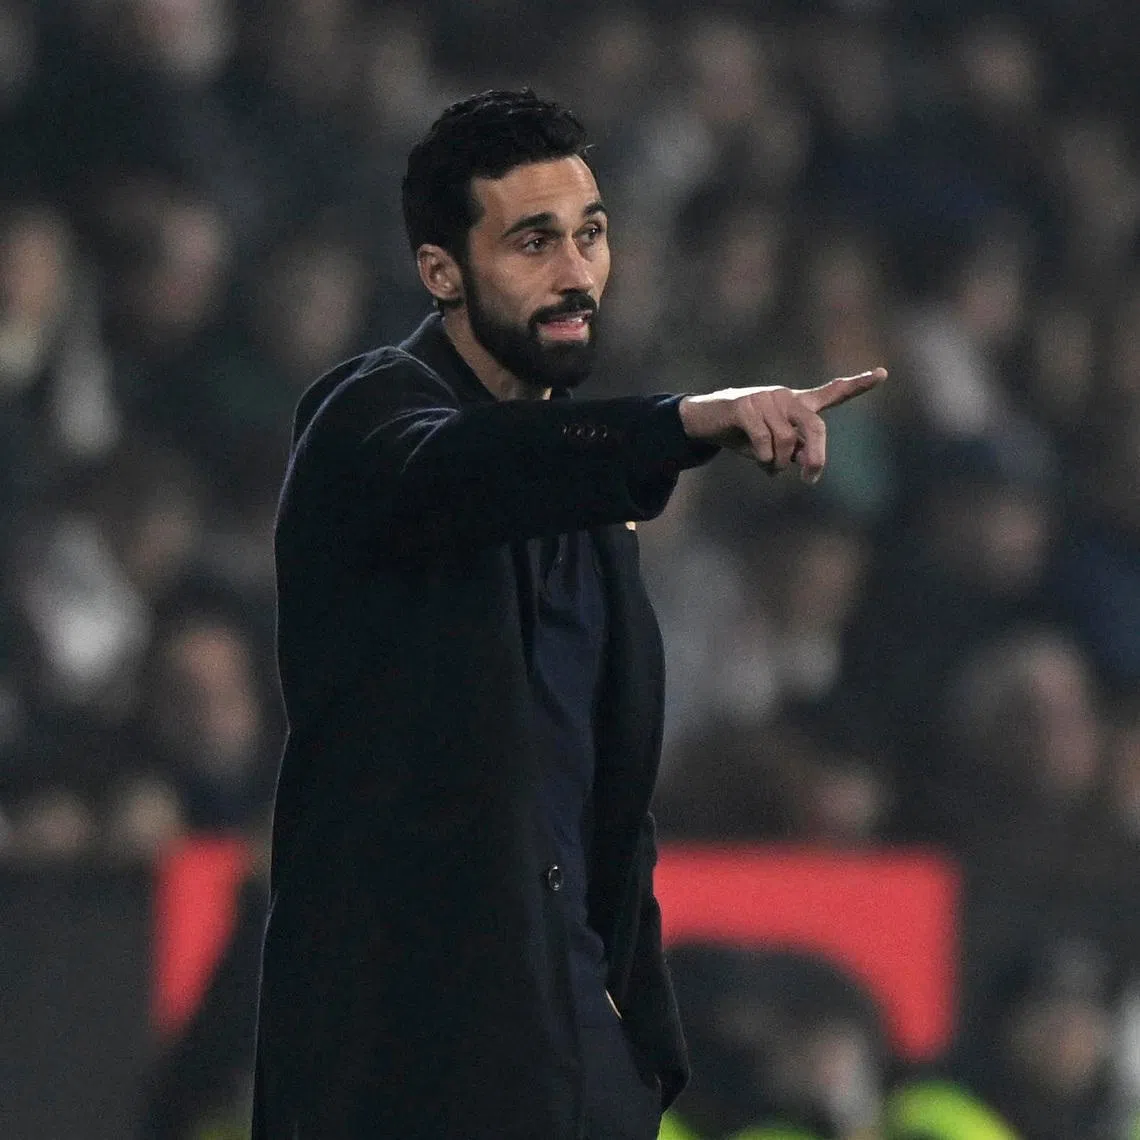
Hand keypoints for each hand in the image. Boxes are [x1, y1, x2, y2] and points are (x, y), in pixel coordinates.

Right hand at [677, 368, 886, 483]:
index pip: (833, 392)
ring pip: (785, 442)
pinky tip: (754, 457)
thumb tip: (801, 461)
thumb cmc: (743, 434)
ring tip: (766, 464)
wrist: (705, 420)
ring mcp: (766, 399)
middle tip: (809, 478)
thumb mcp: (772, 447)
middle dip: (815, 457)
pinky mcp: (745, 405)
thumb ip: (793, 452)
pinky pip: (764, 440)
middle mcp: (787, 397)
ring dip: (777, 462)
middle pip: (814, 427)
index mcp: (797, 404)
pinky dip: (762, 457)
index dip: (858, 384)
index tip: (882, 373)